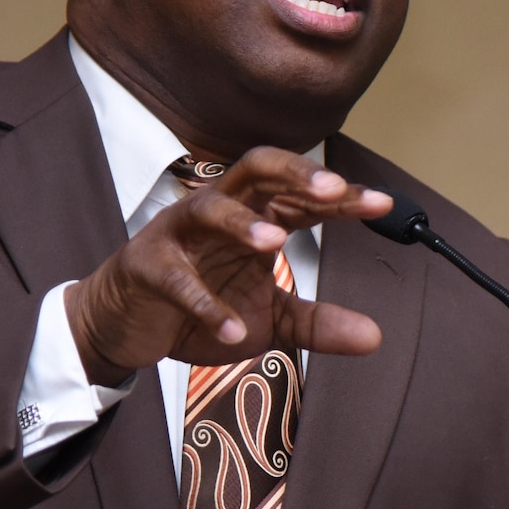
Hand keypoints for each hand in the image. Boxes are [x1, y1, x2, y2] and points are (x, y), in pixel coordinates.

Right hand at [65, 148, 393, 384]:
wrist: (127, 326)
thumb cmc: (198, 307)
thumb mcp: (269, 320)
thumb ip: (317, 322)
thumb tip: (375, 337)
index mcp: (253, 216)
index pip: (301, 196)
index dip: (341, 198)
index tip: (382, 205)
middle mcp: (218, 213)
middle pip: (256, 170)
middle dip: (295, 175)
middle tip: (333, 191)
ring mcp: (179, 235)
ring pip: (209, 209)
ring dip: (241, 223)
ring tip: (274, 244)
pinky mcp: (146, 267)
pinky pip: (176, 279)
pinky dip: (204, 305)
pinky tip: (232, 331)